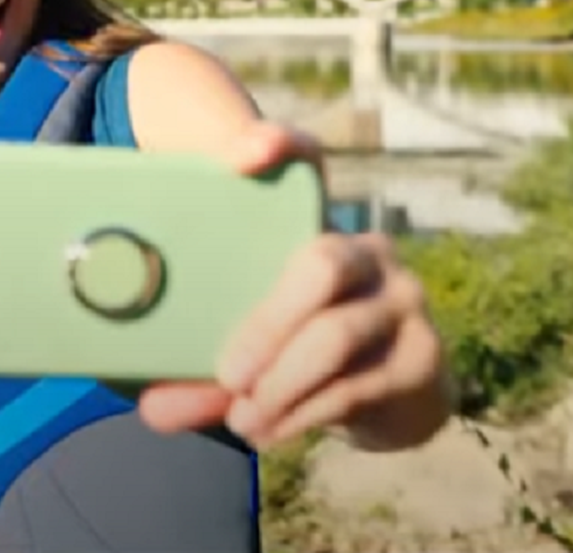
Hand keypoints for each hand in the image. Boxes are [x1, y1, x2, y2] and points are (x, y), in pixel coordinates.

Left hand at [135, 121, 449, 451]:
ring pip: (335, 335)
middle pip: (321, 263)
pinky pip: (355, 385)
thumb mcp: (251, 344)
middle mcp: (369, 250)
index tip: (244, 155)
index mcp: (321, 223)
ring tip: (240, 418)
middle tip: (225, 373)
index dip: (280, 143)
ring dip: (281, 383)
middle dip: (266, 323)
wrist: (394, 396)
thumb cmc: (300, 350)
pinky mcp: (421, 358)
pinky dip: (303, 413)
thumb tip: (151, 406)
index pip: (307, 157)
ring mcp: (402, 301)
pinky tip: (269, 430)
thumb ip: (203, 367)